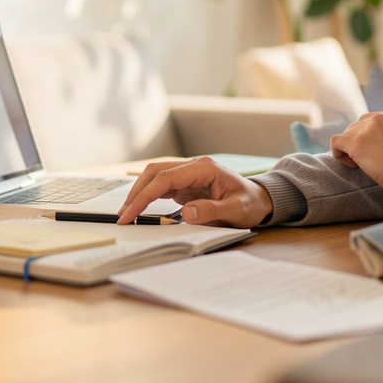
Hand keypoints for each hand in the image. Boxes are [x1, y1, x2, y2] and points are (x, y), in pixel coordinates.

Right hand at [116, 156, 272, 227]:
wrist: (259, 199)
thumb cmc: (250, 203)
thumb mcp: (237, 210)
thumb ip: (212, 211)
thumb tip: (186, 213)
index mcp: (204, 168)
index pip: (166, 178)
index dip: (145, 195)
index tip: (131, 213)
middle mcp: (193, 166)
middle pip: (155, 171)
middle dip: (136, 192)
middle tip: (123, 215)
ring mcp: (188, 173)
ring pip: (155, 176)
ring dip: (139, 192)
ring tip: (127, 213)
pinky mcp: (186, 183)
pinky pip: (162, 186)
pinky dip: (148, 195)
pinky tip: (139, 207)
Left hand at [329, 109, 382, 194]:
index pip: (374, 121)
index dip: (373, 136)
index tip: (380, 151)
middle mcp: (380, 116)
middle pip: (359, 125)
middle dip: (361, 141)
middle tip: (371, 159)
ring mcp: (366, 128)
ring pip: (347, 134)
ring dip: (351, 149)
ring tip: (363, 164)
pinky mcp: (356, 142)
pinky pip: (336, 142)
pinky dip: (339, 153)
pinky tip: (352, 164)